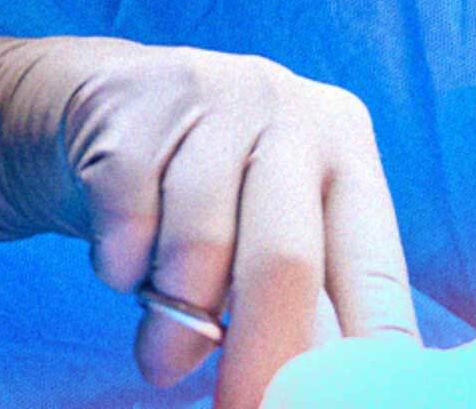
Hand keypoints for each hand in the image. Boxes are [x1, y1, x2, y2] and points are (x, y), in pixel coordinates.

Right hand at [0, 36, 415, 408]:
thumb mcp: (268, 230)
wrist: (102, 109)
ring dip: (173, 322)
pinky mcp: (134, 102)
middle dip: (260, 358)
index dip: (364, 355)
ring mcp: (211, 95)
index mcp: (347, 150)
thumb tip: (322, 396)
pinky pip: (127, 218)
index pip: (374, 270)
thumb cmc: (206, 194)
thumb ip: (304, 306)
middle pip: (284, 260)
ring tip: (160, 355)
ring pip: (197, 245)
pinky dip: (120, 266)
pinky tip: (123, 263)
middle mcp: (292, 112)